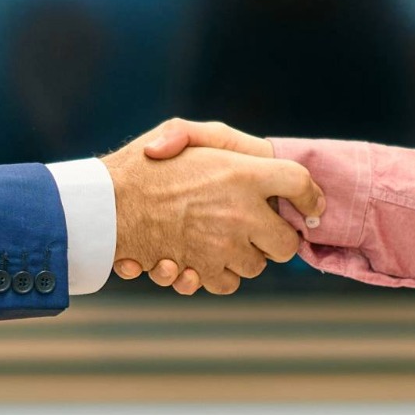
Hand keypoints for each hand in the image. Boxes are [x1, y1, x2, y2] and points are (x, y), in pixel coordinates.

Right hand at [100, 124, 319, 295]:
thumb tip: (263, 162)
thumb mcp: (182, 132)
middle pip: (286, 241)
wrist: (104, 202)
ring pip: (256, 266)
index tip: (309, 204)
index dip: (310, 196)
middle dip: (273, 237)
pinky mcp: (202, 270)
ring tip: (217, 239)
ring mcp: (224, 245)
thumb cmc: (143, 165)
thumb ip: (225, 139)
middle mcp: (241, 212)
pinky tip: (198, 258)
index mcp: (242, 172)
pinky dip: (216, 274)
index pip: (301, 183)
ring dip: (243, 256)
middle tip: (254, 227)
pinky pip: (227, 282)